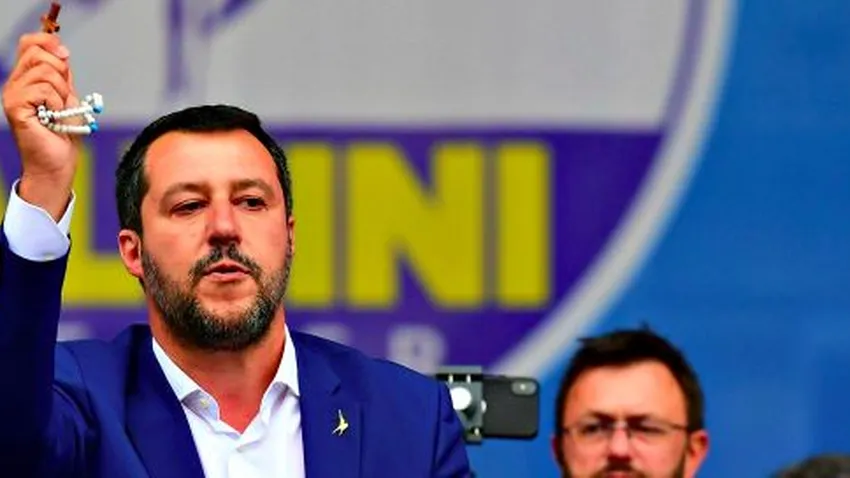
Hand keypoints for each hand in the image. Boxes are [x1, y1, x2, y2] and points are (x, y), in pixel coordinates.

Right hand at [1, 33, 79, 219]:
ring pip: (46, 72)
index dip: (49, 43)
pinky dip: (57, 103)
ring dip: (62, 93)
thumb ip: (62, 74)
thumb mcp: (66, 96)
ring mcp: (12, 95)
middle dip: (61, 72)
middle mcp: (14, 84)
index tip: (65, 56)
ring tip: (58, 111)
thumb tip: (61, 50)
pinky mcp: (15, 107)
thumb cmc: (62, 133)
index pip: (29, 43)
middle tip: (63, 97)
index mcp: (25, 78)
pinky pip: (44, 90)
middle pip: (39, 53)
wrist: (57, 162)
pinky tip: (53, 117)